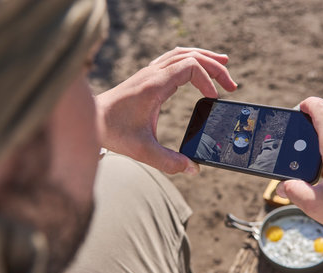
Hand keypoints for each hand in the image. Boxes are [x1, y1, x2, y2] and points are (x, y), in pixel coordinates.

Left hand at [96, 47, 236, 173]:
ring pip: (182, 53)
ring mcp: (149, 72)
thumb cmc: (113, 131)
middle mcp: (152, 73)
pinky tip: (197, 68)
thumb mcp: (142, 151)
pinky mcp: (147, 76)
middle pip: (190, 56)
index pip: (190, 67)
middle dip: (215, 67)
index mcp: (154, 85)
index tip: (214, 98)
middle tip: (232, 84)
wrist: (89, 119)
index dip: (207, 79)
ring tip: (224, 63)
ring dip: (204, 57)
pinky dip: (190, 59)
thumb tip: (193, 169)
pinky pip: (173, 59)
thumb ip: (168, 162)